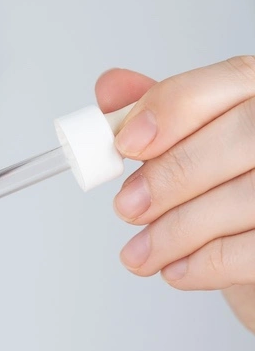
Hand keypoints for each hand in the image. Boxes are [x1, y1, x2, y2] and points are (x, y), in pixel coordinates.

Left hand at [94, 56, 254, 333]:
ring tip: (138, 253)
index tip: (125, 144)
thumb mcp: (191, 143)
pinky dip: (206, 264)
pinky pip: (254, 251)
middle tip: (126, 207)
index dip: (171, 110)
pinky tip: (175, 270)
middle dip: (172, 175)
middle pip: (243, 137)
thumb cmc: (225, 186)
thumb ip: (158, 113)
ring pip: (246, 198)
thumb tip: (110, 90)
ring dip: (177, 230)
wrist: (254, 249)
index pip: (229, 79)